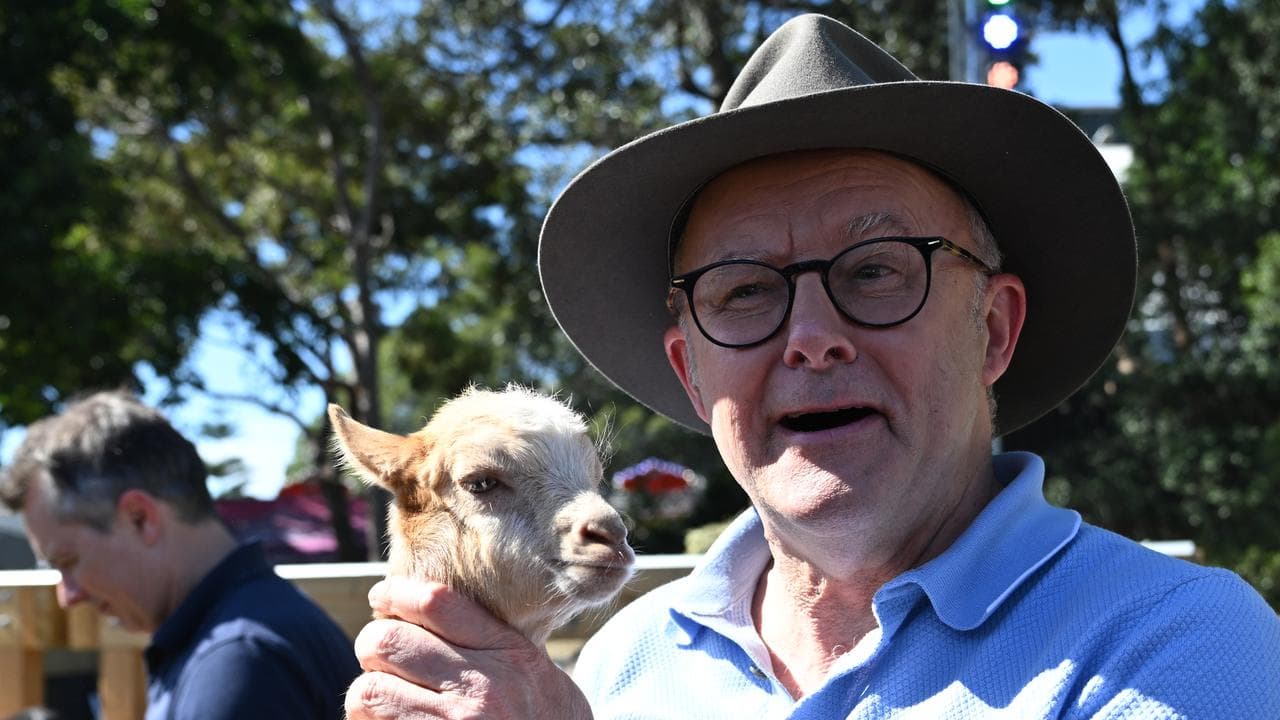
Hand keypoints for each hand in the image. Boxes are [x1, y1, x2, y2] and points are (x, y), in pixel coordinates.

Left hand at [344, 576, 593, 719]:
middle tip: (380, 654)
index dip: (395, 592)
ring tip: (382, 696)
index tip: (382, 596)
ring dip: (368, 692)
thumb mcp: (535, 669)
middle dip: (373, 644)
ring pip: (370, 690)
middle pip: (388, 641)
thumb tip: (430, 607)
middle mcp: (480, 689)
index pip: (435, 603)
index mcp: (508, 655)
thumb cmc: (547, 719)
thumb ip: (491, 639)